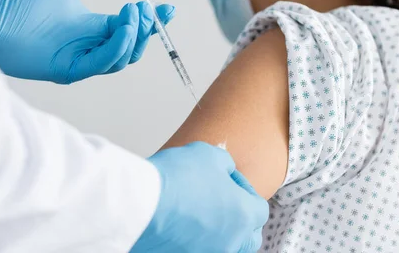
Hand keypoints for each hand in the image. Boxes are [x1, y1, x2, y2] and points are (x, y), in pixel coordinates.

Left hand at [0, 0, 174, 82]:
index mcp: (95, 26)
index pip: (133, 27)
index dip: (153, 20)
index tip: (168, 8)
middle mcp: (93, 45)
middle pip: (134, 45)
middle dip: (145, 27)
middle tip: (142, 7)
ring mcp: (83, 59)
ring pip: (124, 57)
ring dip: (134, 37)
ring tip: (131, 13)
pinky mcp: (70, 70)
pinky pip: (103, 64)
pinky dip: (118, 47)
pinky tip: (122, 28)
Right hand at [131, 142, 268, 252]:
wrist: (138, 204)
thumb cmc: (177, 179)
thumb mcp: (211, 155)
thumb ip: (226, 165)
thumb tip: (224, 172)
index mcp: (244, 216)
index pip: (260, 209)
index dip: (244, 190)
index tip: (227, 178)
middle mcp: (230, 243)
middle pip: (248, 238)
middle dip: (240, 221)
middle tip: (222, 203)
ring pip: (224, 248)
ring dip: (218, 233)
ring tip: (200, 215)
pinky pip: (196, 250)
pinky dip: (193, 241)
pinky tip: (179, 226)